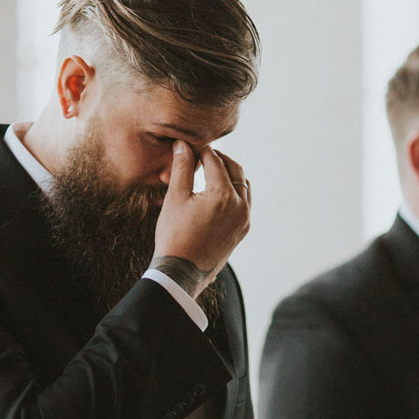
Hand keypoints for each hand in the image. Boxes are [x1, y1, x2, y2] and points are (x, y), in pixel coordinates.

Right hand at [152, 140, 250, 297]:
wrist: (181, 273)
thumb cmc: (174, 236)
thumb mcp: (175, 199)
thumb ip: (182, 168)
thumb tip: (183, 145)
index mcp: (223, 195)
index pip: (214, 160)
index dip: (201, 150)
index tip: (190, 145)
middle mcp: (240, 205)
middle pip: (234, 169)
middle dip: (218, 159)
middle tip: (200, 156)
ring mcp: (244, 219)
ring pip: (243, 185)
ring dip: (229, 174)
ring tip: (209, 172)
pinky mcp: (243, 230)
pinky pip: (244, 202)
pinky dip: (234, 191)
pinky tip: (217, 193)